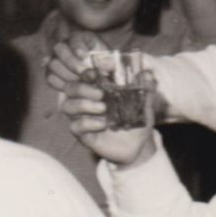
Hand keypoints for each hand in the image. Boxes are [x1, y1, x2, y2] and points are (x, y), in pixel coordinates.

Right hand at [48, 39, 158, 166]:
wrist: (138, 144)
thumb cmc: (137, 119)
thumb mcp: (144, 101)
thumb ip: (145, 87)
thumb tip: (148, 73)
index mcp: (97, 88)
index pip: (83, 75)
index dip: (87, 72)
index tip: (97, 73)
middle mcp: (85, 100)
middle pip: (69, 88)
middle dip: (81, 88)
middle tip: (100, 93)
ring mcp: (82, 117)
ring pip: (67, 106)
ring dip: (83, 104)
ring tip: (103, 108)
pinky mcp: (83, 134)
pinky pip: (75, 126)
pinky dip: (87, 123)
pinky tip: (102, 124)